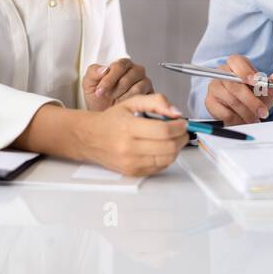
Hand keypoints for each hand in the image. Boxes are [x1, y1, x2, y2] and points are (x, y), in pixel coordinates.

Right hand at [71, 93, 189, 176]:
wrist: (89, 137)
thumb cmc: (110, 120)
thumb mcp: (131, 102)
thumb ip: (156, 101)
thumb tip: (175, 111)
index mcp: (128, 127)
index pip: (164, 131)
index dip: (179, 127)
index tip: (182, 122)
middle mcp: (129, 148)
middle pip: (168, 147)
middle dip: (181, 138)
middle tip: (182, 131)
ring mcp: (131, 162)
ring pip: (167, 159)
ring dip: (176, 148)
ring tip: (173, 138)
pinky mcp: (133, 172)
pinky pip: (159, 167)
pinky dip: (166, 157)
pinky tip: (162, 148)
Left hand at [82, 57, 152, 110]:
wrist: (105, 114)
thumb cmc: (99, 98)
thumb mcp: (89, 84)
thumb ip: (93, 73)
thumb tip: (103, 69)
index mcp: (122, 65)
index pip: (119, 66)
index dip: (109, 80)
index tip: (100, 91)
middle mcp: (135, 71)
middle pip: (129, 77)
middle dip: (115, 90)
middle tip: (107, 97)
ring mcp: (144, 83)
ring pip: (137, 87)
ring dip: (123, 97)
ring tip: (115, 101)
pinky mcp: (150, 95)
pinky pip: (144, 97)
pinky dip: (132, 103)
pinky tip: (124, 105)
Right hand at [203, 54, 272, 124]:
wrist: (244, 110)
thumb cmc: (254, 95)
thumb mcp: (267, 90)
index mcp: (236, 64)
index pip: (236, 61)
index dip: (245, 71)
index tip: (256, 82)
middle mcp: (222, 73)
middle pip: (233, 84)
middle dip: (251, 100)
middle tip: (262, 112)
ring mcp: (214, 87)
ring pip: (229, 99)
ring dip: (245, 112)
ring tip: (255, 119)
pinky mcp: (209, 102)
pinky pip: (223, 111)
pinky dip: (235, 118)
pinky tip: (242, 120)